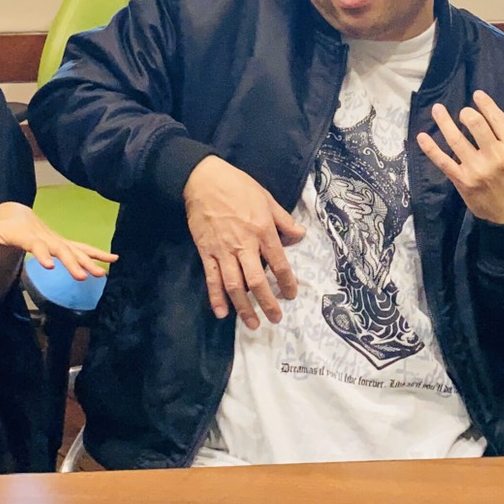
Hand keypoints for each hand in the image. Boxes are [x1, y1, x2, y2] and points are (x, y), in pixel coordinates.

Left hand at [0, 202, 116, 280]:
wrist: (16, 214)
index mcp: (27, 235)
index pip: (35, 245)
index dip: (41, 254)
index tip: (49, 266)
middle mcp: (45, 237)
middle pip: (61, 250)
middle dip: (73, 263)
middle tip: (84, 278)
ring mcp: (56, 240)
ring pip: (75, 250)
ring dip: (89, 261)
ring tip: (103, 273)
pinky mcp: (62, 244)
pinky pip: (82, 249)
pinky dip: (97, 254)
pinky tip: (114, 260)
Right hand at [183, 156, 305, 329]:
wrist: (204, 180)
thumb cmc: (239, 186)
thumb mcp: (268, 199)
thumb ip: (284, 220)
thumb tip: (300, 237)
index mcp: (263, 231)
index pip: (279, 264)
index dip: (287, 282)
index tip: (291, 295)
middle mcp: (244, 245)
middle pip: (257, 281)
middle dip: (267, 303)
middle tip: (275, 319)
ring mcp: (223, 250)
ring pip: (235, 285)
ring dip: (244, 307)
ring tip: (253, 324)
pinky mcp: (206, 252)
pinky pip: (212, 279)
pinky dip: (216, 297)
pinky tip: (221, 314)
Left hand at [415, 90, 503, 225]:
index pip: (497, 119)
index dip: (485, 104)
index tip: (477, 95)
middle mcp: (495, 157)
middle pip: (475, 125)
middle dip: (467, 114)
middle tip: (463, 112)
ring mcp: (476, 169)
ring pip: (456, 140)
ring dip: (444, 122)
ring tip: (437, 109)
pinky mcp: (462, 181)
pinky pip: (443, 162)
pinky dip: (431, 149)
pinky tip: (421, 136)